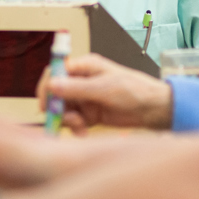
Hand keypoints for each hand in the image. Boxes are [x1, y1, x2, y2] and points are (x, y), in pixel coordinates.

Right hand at [42, 51, 172, 131]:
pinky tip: (84, 132)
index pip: (56, 71)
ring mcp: (84, 98)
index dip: (47, 86)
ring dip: (67, 120)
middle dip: (57, 108)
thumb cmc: (134, 90)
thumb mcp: (104, 88)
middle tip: (63, 120)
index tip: (46, 103)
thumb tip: (52, 85)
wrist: (153, 109)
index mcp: (85, 66)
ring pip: (63, 109)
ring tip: (80, 127)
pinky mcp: (89, 114)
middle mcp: (81, 81)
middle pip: (56, 93)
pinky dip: (75, 128)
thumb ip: (77, 88)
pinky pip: (73, 121)